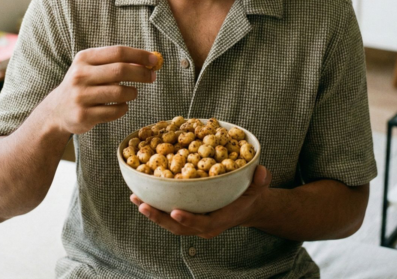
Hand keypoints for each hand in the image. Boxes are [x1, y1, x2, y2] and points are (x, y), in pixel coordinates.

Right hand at [46, 46, 156, 135]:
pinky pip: (115, 111)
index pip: (118, 52)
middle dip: (142, 73)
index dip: (140, 55)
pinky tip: (120, 106)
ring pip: (119, 92)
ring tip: (131, 93)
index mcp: (84, 58)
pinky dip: (123, 108)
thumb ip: (116, 62)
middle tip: (152, 77)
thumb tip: (149, 60)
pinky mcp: (83, 116)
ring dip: (132, 93)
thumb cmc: (84, 84)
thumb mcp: (92, 67)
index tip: (154, 60)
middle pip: (120, 70)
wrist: (57, 110)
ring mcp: (80, 96)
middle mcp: (80, 75)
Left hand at [130, 165, 271, 238]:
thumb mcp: (258, 188)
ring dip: (152, 211)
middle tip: (143, 205)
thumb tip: (261, 170)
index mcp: (220, 219)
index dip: (188, 219)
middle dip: (159, 217)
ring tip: (135, 198)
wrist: (246, 207)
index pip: (202, 223)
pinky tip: (141, 194)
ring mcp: (194, 221)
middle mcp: (204, 224)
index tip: (174, 212)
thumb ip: (260, 180)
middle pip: (178, 226)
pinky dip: (155, 205)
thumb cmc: (250, 195)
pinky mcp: (187, 215)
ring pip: (169, 221)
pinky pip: (168, 213)